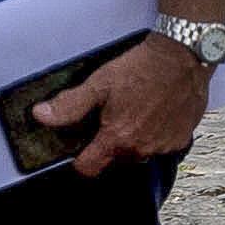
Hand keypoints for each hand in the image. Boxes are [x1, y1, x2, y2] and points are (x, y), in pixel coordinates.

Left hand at [29, 34, 208, 175]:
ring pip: (139, 153)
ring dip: (133, 140)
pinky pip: (161, 145)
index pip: (89, 168)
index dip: (80, 160)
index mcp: (118, 139)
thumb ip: (70, 105)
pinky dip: (155, 134)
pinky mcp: (182, 138)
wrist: (183, 57)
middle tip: (109, 118)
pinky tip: (154, 112)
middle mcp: (142, 149)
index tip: (79, 147)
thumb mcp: (99, 83)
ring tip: (134, 112)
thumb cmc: (141, 68)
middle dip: (108, 145)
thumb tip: (42, 116)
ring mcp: (164, 146)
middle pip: (115, 160)